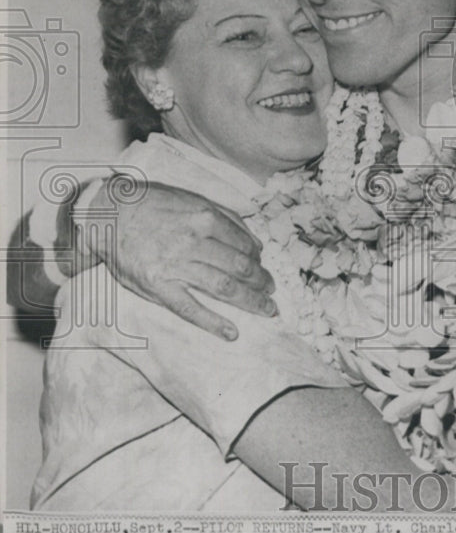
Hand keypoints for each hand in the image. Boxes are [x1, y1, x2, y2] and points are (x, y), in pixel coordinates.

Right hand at [89, 180, 274, 339]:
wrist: (107, 215)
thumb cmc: (151, 205)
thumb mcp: (190, 199)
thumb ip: (225, 216)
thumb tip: (255, 241)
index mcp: (205, 218)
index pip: (245, 245)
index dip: (260, 260)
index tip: (264, 268)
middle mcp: (195, 242)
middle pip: (241, 268)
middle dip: (262, 283)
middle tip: (272, 293)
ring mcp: (176, 266)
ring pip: (224, 288)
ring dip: (251, 302)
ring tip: (266, 310)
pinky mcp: (159, 287)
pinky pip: (192, 309)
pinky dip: (215, 323)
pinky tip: (232, 333)